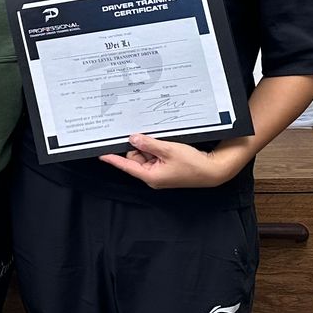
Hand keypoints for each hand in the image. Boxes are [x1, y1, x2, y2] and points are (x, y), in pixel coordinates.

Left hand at [99, 133, 249, 189]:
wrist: (212, 170)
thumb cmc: (193, 164)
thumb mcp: (168, 150)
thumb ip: (149, 143)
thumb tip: (133, 138)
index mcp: (150, 176)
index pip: (126, 165)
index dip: (113, 159)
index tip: (101, 154)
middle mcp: (152, 176)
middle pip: (136, 157)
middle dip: (139, 145)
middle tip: (149, 137)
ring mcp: (159, 172)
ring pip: (145, 155)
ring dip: (150, 146)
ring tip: (163, 142)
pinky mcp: (166, 167)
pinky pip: (154, 155)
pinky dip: (156, 148)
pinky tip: (165, 143)